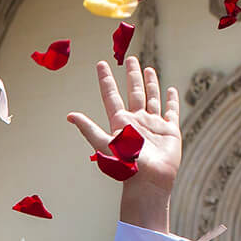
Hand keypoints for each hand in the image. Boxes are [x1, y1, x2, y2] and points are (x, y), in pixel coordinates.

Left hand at [67, 57, 181, 232]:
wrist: (148, 181)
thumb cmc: (125, 166)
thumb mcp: (104, 144)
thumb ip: (88, 129)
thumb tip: (69, 115)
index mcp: (120, 122)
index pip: (111, 95)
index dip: (105, 80)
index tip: (101, 64)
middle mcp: (136, 121)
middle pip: (133, 92)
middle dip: (131, 75)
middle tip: (130, 59)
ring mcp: (153, 125)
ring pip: (151, 98)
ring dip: (150, 84)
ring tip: (148, 69)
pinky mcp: (170, 131)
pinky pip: (171, 111)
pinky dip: (171, 100)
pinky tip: (171, 90)